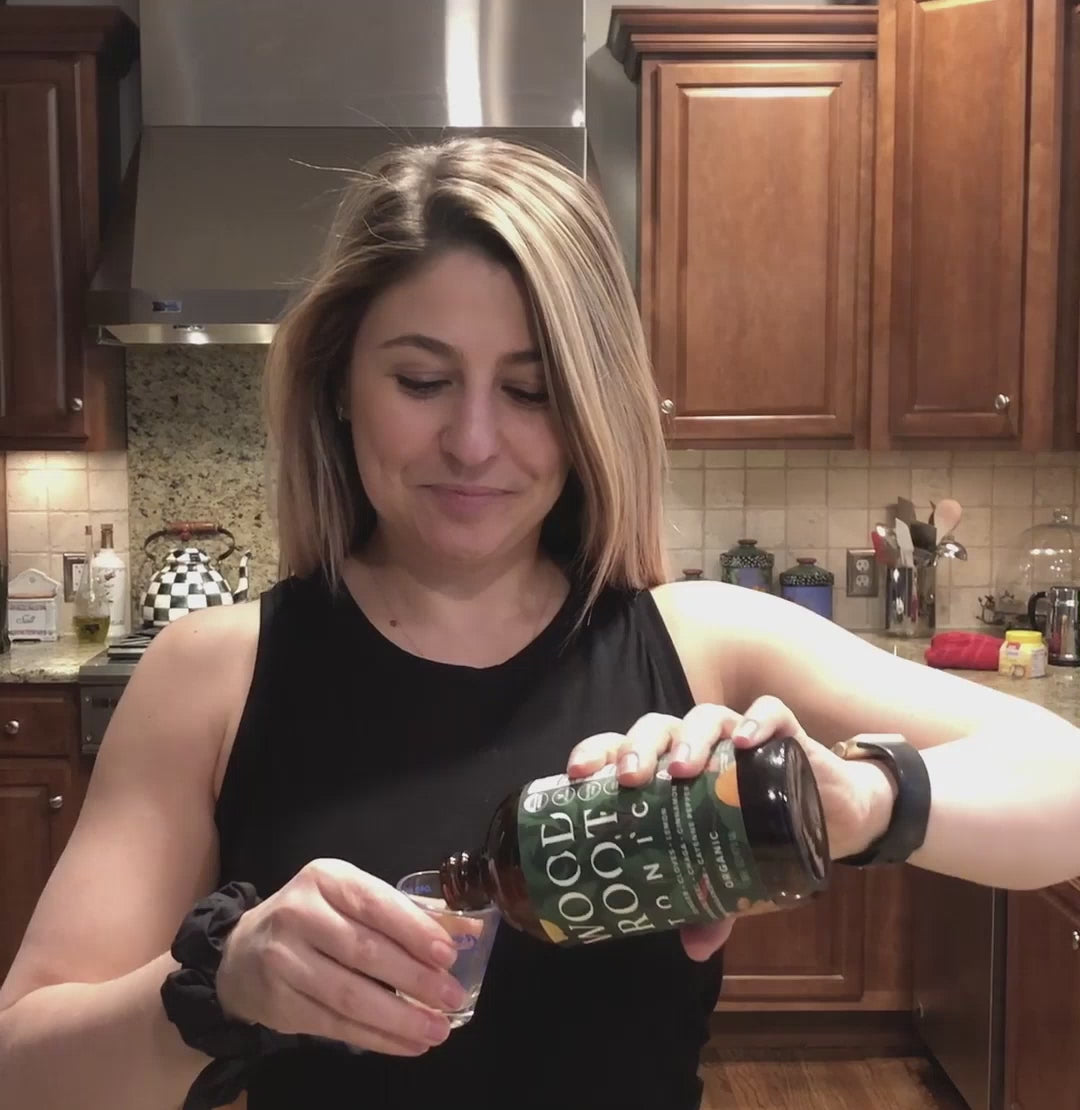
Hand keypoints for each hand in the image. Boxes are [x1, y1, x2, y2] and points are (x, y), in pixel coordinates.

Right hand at [215, 858, 467, 1055]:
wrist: (241, 952)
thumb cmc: (314, 918)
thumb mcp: (352, 898)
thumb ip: (405, 914)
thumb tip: (467, 931)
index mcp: (325, 879)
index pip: (373, 903)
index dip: (413, 930)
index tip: (449, 954)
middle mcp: (299, 915)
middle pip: (364, 951)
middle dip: (414, 979)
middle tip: (451, 998)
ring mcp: (284, 961)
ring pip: (349, 995)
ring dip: (399, 1018)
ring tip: (437, 1029)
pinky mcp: (280, 1004)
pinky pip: (335, 1026)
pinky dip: (377, 1039)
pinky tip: (407, 1044)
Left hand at [566, 700, 896, 960]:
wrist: (830, 817)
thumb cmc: (760, 834)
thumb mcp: (731, 873)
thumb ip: (710, 905)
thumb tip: (693, 949)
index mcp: (668, 770)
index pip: (621, 750)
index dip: (596, 755)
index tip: (575, 775)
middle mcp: (697, 746)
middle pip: (656, 730)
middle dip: (638, 748)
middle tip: (630, 779)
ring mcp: (737, 735)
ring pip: (704, 717)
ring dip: (690, 739)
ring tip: (683, 770)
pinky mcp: (784, 733)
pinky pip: (769, 713)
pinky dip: (756, 722)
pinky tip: (745, 742)